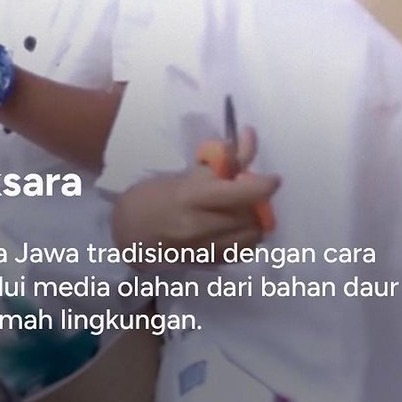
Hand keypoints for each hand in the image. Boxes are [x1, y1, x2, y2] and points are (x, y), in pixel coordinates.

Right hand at [113, 128, 279, 259]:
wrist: (128, 233)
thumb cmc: (155, 195)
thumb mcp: (188, 172)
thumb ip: (225, 159)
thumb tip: (250, 136)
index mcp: (194, 197)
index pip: (243, 194)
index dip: (265, 185)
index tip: (273, 178)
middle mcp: (202, 227)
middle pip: (251, 216)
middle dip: (257, 203)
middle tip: (250, 192)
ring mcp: (205, 250)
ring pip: (252, 237)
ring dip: (254, 221)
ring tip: (243, 210)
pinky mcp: (208, 265)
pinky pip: (243, 252)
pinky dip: (246, 238)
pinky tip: (234, 227)